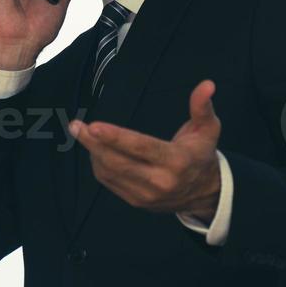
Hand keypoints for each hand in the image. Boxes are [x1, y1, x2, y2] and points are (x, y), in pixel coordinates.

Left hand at [68, 79, 221, 222]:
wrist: (205, 193)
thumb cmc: (201, 154)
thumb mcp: (208, 129)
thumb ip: (202, 106)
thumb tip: (207, 84)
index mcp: (177, 161)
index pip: (141, 147)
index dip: (116, 137)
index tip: (94, 126)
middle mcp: (160, 181)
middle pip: (118, 162)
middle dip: (93, 142)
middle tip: (76, 126)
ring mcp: (146, 195)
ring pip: (110, 173)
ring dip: (93, 151)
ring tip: (83, 132)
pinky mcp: (136, 202)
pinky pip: (110, 182)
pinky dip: (98, 164)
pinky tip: (95, 148)